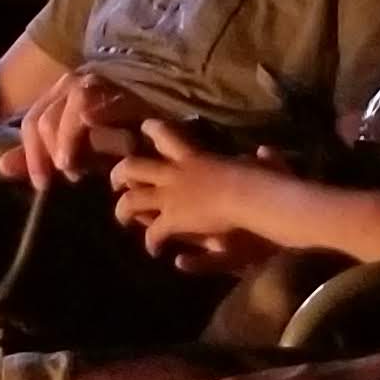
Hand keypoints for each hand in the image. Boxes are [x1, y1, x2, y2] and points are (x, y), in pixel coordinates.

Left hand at [15, 67, 154, 188]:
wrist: (161, 132)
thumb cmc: (117, 143)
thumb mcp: (73, 153)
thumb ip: (39, 158)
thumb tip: (2, 167)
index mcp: (59, 93)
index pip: (31, 121)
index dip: (31, 155)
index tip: (42, 184)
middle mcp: (75, 80)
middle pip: (44, 118)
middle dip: (47, 153)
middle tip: (64, 175)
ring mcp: (97, 82)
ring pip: (65, 111)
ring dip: (66, 142)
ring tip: (75, 167)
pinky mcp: (117, 89)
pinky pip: (93, 105)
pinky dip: (86, 124)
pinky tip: (89, 142)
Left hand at [112, 119, 293, 265]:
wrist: (251, 196)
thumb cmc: (261, 179)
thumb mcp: (261, 163)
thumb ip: (262, 158)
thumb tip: (264, 151)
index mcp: (194, 157)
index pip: (167, 136)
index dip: (152, 131)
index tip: (143, 128)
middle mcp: (174, 174)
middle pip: (134, 166)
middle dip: (119, 173)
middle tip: (116, 181)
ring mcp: (170, 197)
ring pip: (131, 200)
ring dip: (123, 210)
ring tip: (123, 219)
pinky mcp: (172, 219)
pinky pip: (153, 232)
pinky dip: (151, 242)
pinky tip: (154, 250)